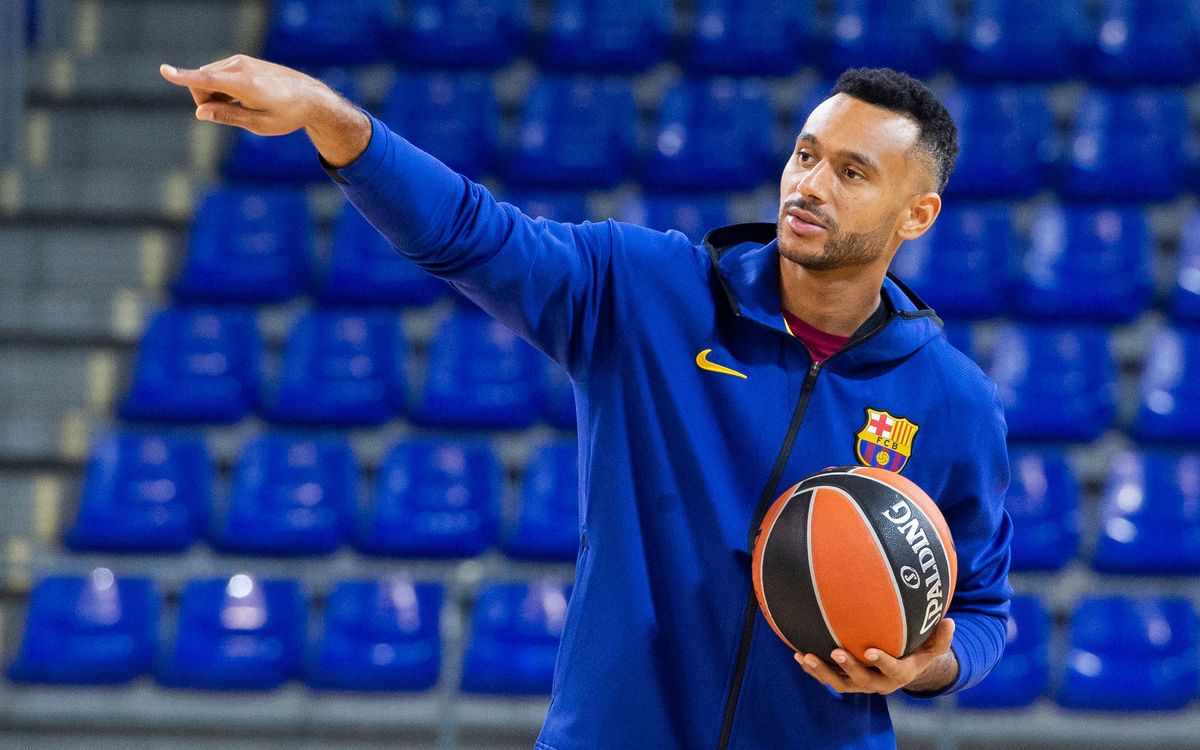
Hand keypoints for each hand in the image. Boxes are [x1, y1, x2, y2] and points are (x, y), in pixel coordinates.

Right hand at [159, 54, 369, 166]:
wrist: (309, 97)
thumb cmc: (286, 115)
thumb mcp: (259, 125)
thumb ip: (228, 117)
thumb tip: (199, 112)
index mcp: (246, 85)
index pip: (208, 80)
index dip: (184, 77)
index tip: (164, 70)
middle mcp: (240, 67)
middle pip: (202, 83)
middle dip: (205, 100)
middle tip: (232, 115)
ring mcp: (240, 61)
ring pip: (208, 78)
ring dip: (214, 94)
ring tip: (243, 105)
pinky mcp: (241, 61)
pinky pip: (217, 74)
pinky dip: (221, 88)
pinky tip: (242, 97)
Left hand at [794, 618, 956, 694]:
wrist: (902, 669)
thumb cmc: (917, 652)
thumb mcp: (932, 647)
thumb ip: (940, 637)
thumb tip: (950, 620)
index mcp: (900, 673)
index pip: (893, 670)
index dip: (883, 663)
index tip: (872, 651)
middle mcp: (879, 682)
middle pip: (862, 681)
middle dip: (849, 668)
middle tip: (836, 652)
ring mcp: (860, 683)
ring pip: (839, 683)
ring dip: (822, 671)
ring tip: (805, 656)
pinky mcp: (845, 680)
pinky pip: (828, 677)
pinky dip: (812, 668)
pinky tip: (797, 654)